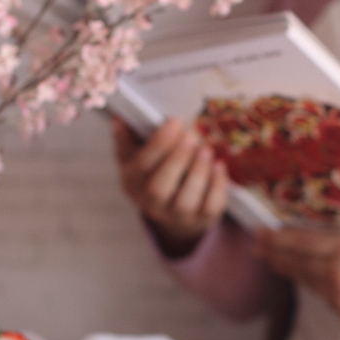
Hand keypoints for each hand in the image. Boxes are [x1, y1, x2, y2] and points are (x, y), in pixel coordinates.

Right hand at [113, 117, 228, 256]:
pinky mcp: (201, 220)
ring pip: (186, 201)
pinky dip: (217, 186)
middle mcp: (151, 204)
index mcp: (132, 183)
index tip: (174, 122)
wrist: (171, 211)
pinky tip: (219, 165)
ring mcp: (177, 216)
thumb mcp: (134, 158)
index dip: (158, 144)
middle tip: (191, 136)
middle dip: (177, 160)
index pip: (141, 166)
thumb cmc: (152, 175)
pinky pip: (210, 207)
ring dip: (198, 173)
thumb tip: (119, 119)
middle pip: (159, 188)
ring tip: (206, 149)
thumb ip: (126, 139)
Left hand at [253, 228, 339, 326]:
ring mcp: (336, 293)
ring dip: (285, 267)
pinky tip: (300, 276)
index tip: (262, 232)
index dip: (279, 238)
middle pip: (296, 260)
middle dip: (274, 252)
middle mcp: (335, 271)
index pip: (302, 242)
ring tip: (270, 258)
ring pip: (304, 277)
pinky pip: (318, 292)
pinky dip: (306, 281)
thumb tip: (328, 244)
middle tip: (256, 243)